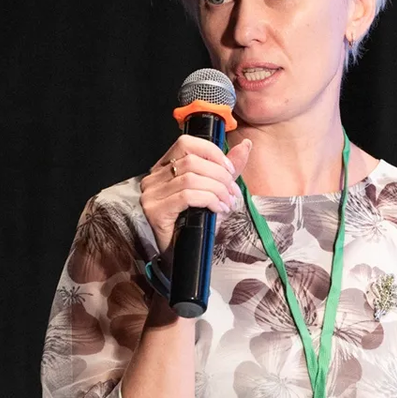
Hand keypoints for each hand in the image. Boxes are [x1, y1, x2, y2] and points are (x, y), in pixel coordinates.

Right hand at [139, 136, 252, 255]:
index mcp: (164, 167)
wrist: (184, 254)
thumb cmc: (195, 222)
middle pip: (192, 161)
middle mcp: (153, 178)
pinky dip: (209, 200)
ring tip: (228, 202)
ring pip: (191, 178)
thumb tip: (244, 145)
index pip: (186, 143)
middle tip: (233, 192)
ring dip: (217, 190)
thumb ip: (227, 168)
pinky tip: (218, 209)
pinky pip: (187, 196)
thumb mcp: (214, 190)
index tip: (230, 170)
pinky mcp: (155, 210)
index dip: (212, 152)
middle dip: (220, 176)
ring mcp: (151, 194)